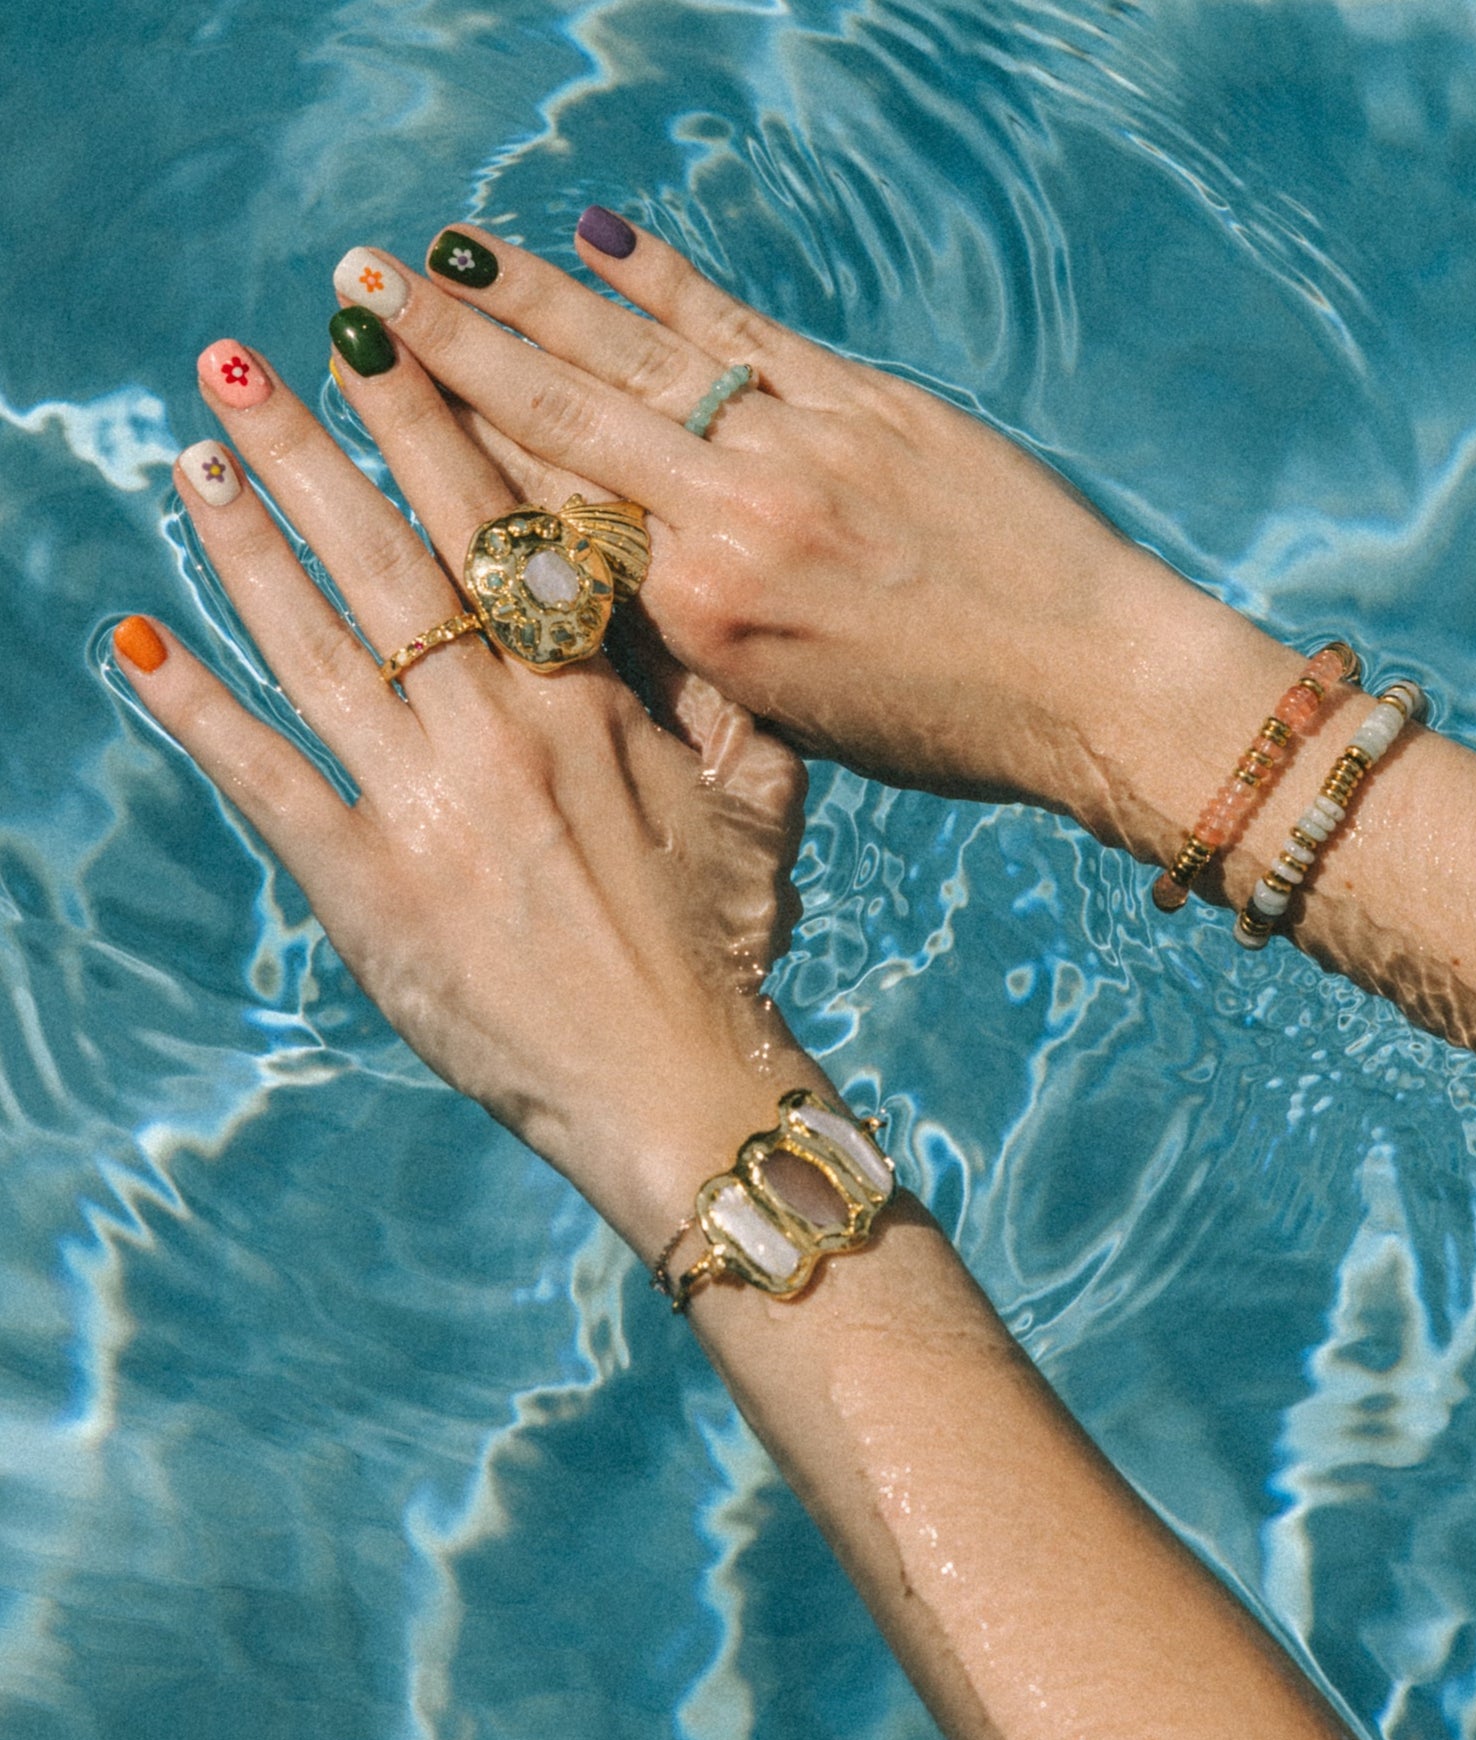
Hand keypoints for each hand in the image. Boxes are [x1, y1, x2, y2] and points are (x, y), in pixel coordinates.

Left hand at [117, 330, 821, 1255]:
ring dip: (244, 546)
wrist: (677, 1078)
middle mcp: (497, 733)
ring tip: (189, 460)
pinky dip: (197, 711)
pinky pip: (268, 781)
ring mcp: (424, 809)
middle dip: (306, 450)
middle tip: (236, 362)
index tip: (374, 346)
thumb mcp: (759, 801)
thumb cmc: (727, 942)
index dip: (426, 428)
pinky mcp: (367, 891)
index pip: (493, 531)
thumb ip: (720, 694)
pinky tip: (137, 646)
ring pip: (316, 645)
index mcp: (588, 702)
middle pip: (384, 561)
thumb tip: (689, 595)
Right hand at [331, 219, 1190, 827]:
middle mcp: (736, 521)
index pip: (550, 522)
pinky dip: (671, 287)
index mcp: (706, 622)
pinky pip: (746, 331)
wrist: (1093, 685)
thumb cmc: (950, 732)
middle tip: (361, 292)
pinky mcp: (869, 401)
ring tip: (445, 252)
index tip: (378, 402)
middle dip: (452, 353)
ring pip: (641, 361)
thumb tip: (611, 578)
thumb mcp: (796, 720)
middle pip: (564, 423)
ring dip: (534, 300)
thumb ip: (697, 644)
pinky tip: (603, 241)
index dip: (454, 453)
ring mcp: (803, 446)